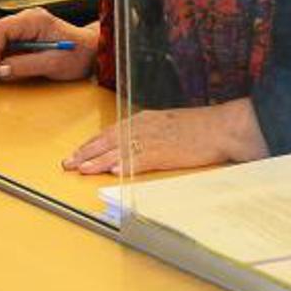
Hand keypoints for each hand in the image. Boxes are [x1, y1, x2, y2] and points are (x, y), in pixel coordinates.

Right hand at [0, 9, 95, 84]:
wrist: (91, 52)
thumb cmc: (79, 54)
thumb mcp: (55, 64)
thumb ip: (27, 65)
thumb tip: (1, 70)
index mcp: (34, 20)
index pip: (2, 29)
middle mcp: (25, 21)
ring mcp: (22, 29)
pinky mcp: (21, 39)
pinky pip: (0, 46)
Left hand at [62, 99, 269, 173]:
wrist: (222, 127)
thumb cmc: (201, 127)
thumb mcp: (169, 124)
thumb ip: (150, 133)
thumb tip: (135, 145)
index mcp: (145, 119)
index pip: (111, 131)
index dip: (92, 143)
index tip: (78, 152)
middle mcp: (144, 127)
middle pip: (107, 140)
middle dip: (86, 152)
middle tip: (68, 163)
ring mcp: (152, 140)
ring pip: (117, 151)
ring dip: (96, 161)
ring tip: (80, 169)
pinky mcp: (163, 153)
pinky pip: (138, 161)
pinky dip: (123, 166)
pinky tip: (111, 171)